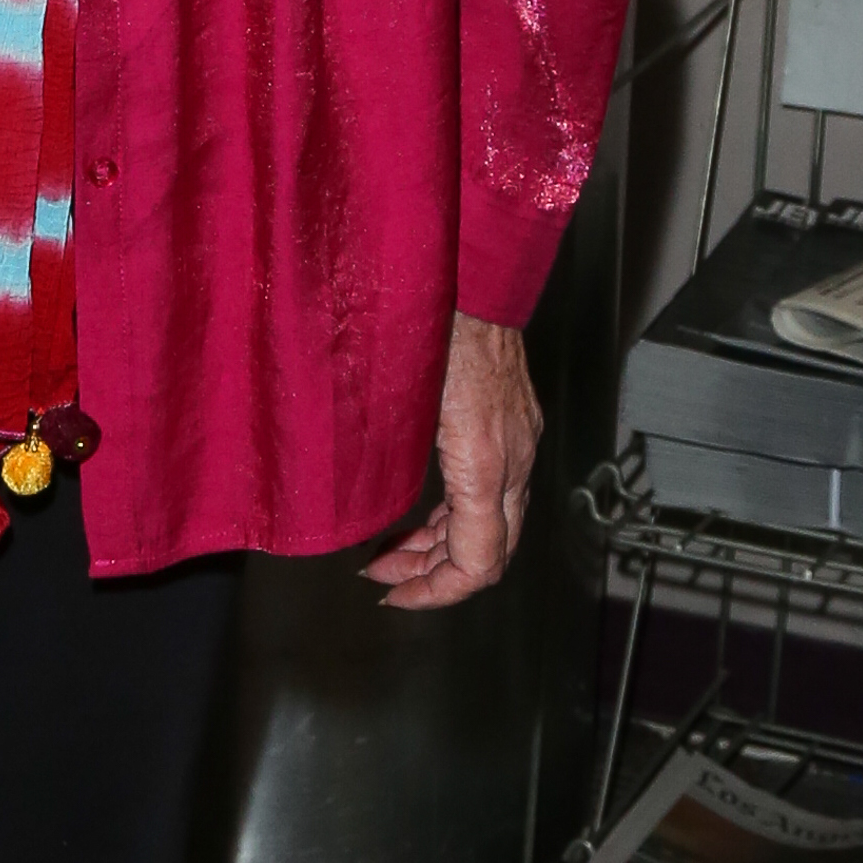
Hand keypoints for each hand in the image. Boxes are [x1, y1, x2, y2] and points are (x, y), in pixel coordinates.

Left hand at [363, 311, 540, 609]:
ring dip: (446, 543)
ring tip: (393, 547)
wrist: (472, 268)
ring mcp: (520, 439)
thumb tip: (342, 504)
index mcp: (484, 460)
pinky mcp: (516, 420)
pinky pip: (498, 489)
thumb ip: (377, 454)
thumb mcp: (390, 394)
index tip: (391, 594)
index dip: (435, 592)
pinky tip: (426, 506)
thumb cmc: (428, 318)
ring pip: (496, 521)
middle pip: (491, 551)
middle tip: (382, 574)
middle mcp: (514, 457)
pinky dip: (462, 511)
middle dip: (435, 573)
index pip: (479, 562)